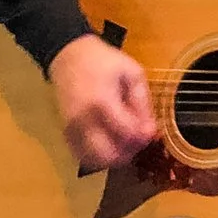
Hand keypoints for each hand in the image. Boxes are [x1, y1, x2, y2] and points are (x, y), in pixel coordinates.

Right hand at [49, 34, 158, 169]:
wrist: (69, 57)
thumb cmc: (103, 62)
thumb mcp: (131, 72)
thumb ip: (142, 101)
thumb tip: (150, 130)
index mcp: (101, 102)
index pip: (127, 133)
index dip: (144, 137)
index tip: (151, 131)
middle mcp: (84, 119)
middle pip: (109, 155)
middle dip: (130, 152)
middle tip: (139, 140)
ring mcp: (72, 129)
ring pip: (95, 161)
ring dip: (115, 158)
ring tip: (125, 142)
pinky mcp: (66, 133)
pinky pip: (83, 156)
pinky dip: (99, 157)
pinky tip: (110, 143)